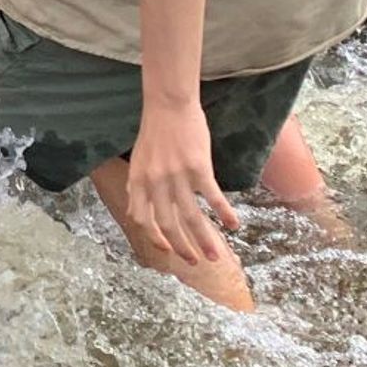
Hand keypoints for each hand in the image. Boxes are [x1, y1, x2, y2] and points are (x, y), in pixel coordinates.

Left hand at [125, 100, 239, 263]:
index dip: (154, 237)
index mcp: (140, 181)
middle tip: (194, 261)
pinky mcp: (198, 168)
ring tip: (215, 256)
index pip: (142, 219)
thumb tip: (133, 211)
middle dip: (182, 247)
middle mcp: (156, 182)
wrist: (168, 104)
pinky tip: (234, 224)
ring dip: (204, 240)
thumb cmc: (155, 132)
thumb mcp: (138, 161)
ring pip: (191, 217)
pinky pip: (212, 198)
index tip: (166, 249)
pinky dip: (224, 214)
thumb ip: (137, 187)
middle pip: (168, 224)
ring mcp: (177, 176)